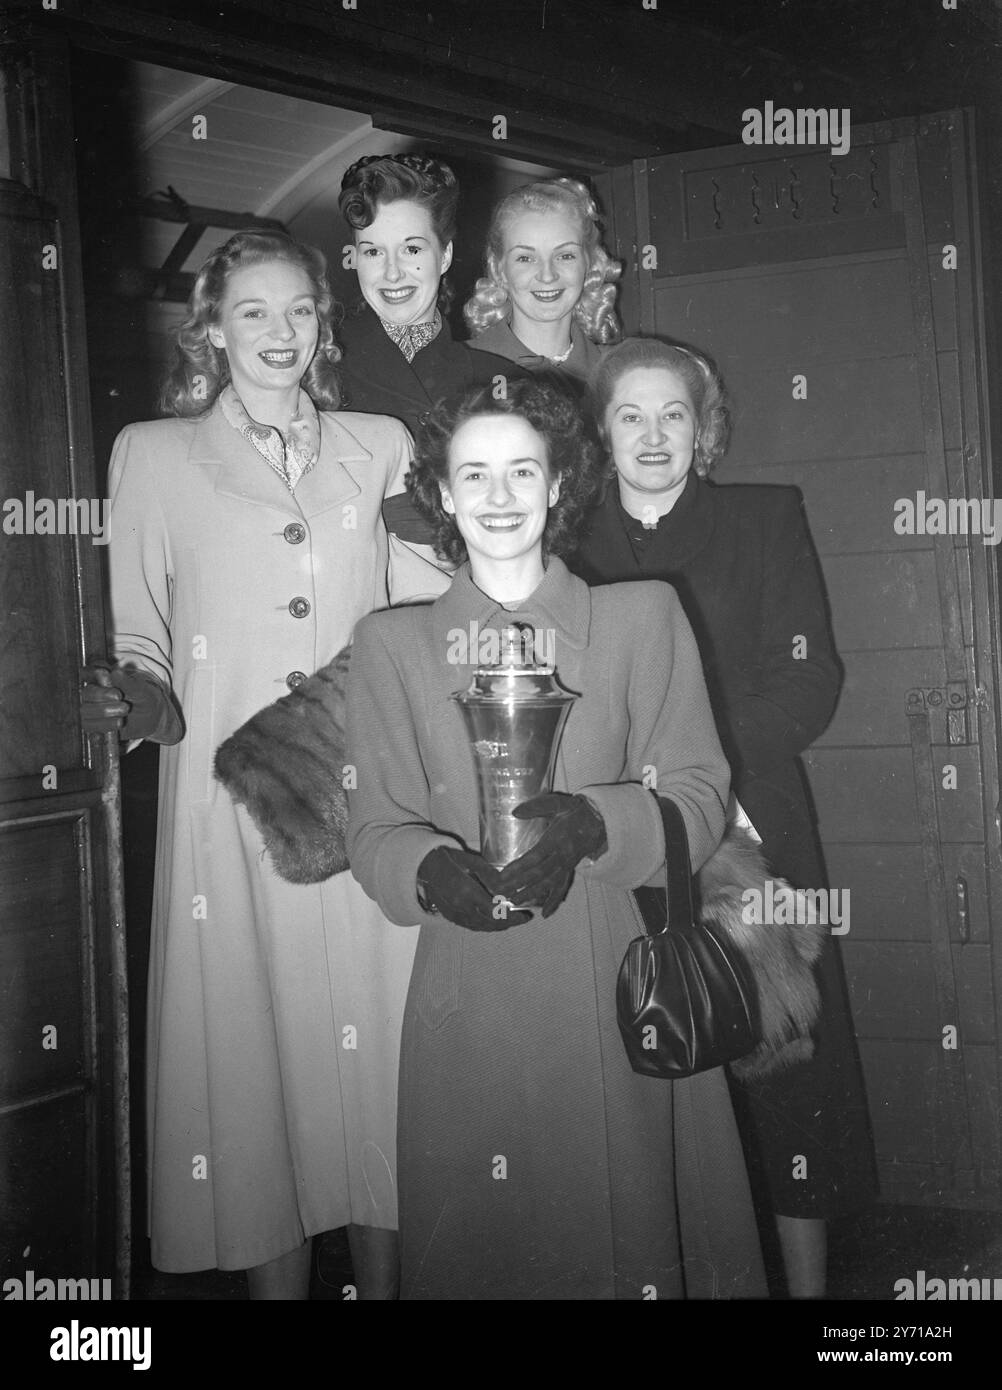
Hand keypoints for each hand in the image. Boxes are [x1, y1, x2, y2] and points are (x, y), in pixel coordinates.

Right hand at [81, 665, 176, 739]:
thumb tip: (115, 672)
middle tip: (121, 700)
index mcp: (102, 679)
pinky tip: (113, 730)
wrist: (152, 718)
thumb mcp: (141, 691)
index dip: (92, 673)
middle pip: (86, 693)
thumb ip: (128, 683)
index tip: (106, 674)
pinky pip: (90, 729)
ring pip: (86, 712)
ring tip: (122, 719)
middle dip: (102, 697)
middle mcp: (94, 693)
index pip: (87, 672)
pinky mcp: (95, 726)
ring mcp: (92, 710)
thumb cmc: (144, 698)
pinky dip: (99, 731)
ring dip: (103, 714)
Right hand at [416, 845, 530, 931]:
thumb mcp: (473, 861)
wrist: (424, 866)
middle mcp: (461, 907)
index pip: (496, 912)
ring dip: (498, 926)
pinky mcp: (450, 917)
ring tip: (510, 920)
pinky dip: (485, 926)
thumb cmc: (450, 859)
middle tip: (522, 919)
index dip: (513, 918)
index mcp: (468, 892)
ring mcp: (454, 914)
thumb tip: (509, 889)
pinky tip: (493, 920)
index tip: (525, 916)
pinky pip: (472, 926)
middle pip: (491, 924)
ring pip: (482, 928)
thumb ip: (491, 876)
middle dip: (509, 924)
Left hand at [495, 792, 606, 918]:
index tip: (503, 875)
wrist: (601, 821)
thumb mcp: (558, 803)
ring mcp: (566, 865)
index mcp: (557, 839)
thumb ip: (537, 807)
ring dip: (531, 894)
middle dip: (519, 884)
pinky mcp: (570, 870)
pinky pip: (562, 887)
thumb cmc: (577, 811)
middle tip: (501, 893)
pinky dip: (554, 901)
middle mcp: (561, 856)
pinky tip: (546, 913)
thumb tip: (515, 812)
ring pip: (548, 883)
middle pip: (539, 874)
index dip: (519, 867)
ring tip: (514, 902)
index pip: (535, 857)